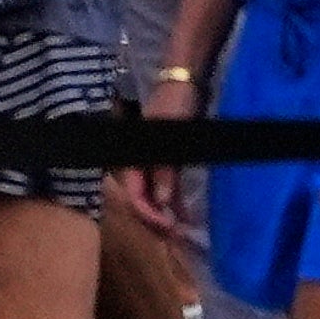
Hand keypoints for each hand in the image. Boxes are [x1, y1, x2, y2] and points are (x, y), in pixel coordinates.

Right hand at [110, 63, 201, 238]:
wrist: (186, 80)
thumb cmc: (174, 102)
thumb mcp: (170, 136)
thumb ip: (166, 169)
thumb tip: (162, 202)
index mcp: (133, 156)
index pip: (134, 194)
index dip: (148, 213)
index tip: (167, 227)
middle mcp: (140, 163)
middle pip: (142, 199)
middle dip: (156, 220)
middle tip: (175, 238)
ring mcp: (154, 163)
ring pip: (156, 196)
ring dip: (167, 214)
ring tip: (182, 233)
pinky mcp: (169, 161)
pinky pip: (169, 187)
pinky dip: (176, 202)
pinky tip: (186, 216)